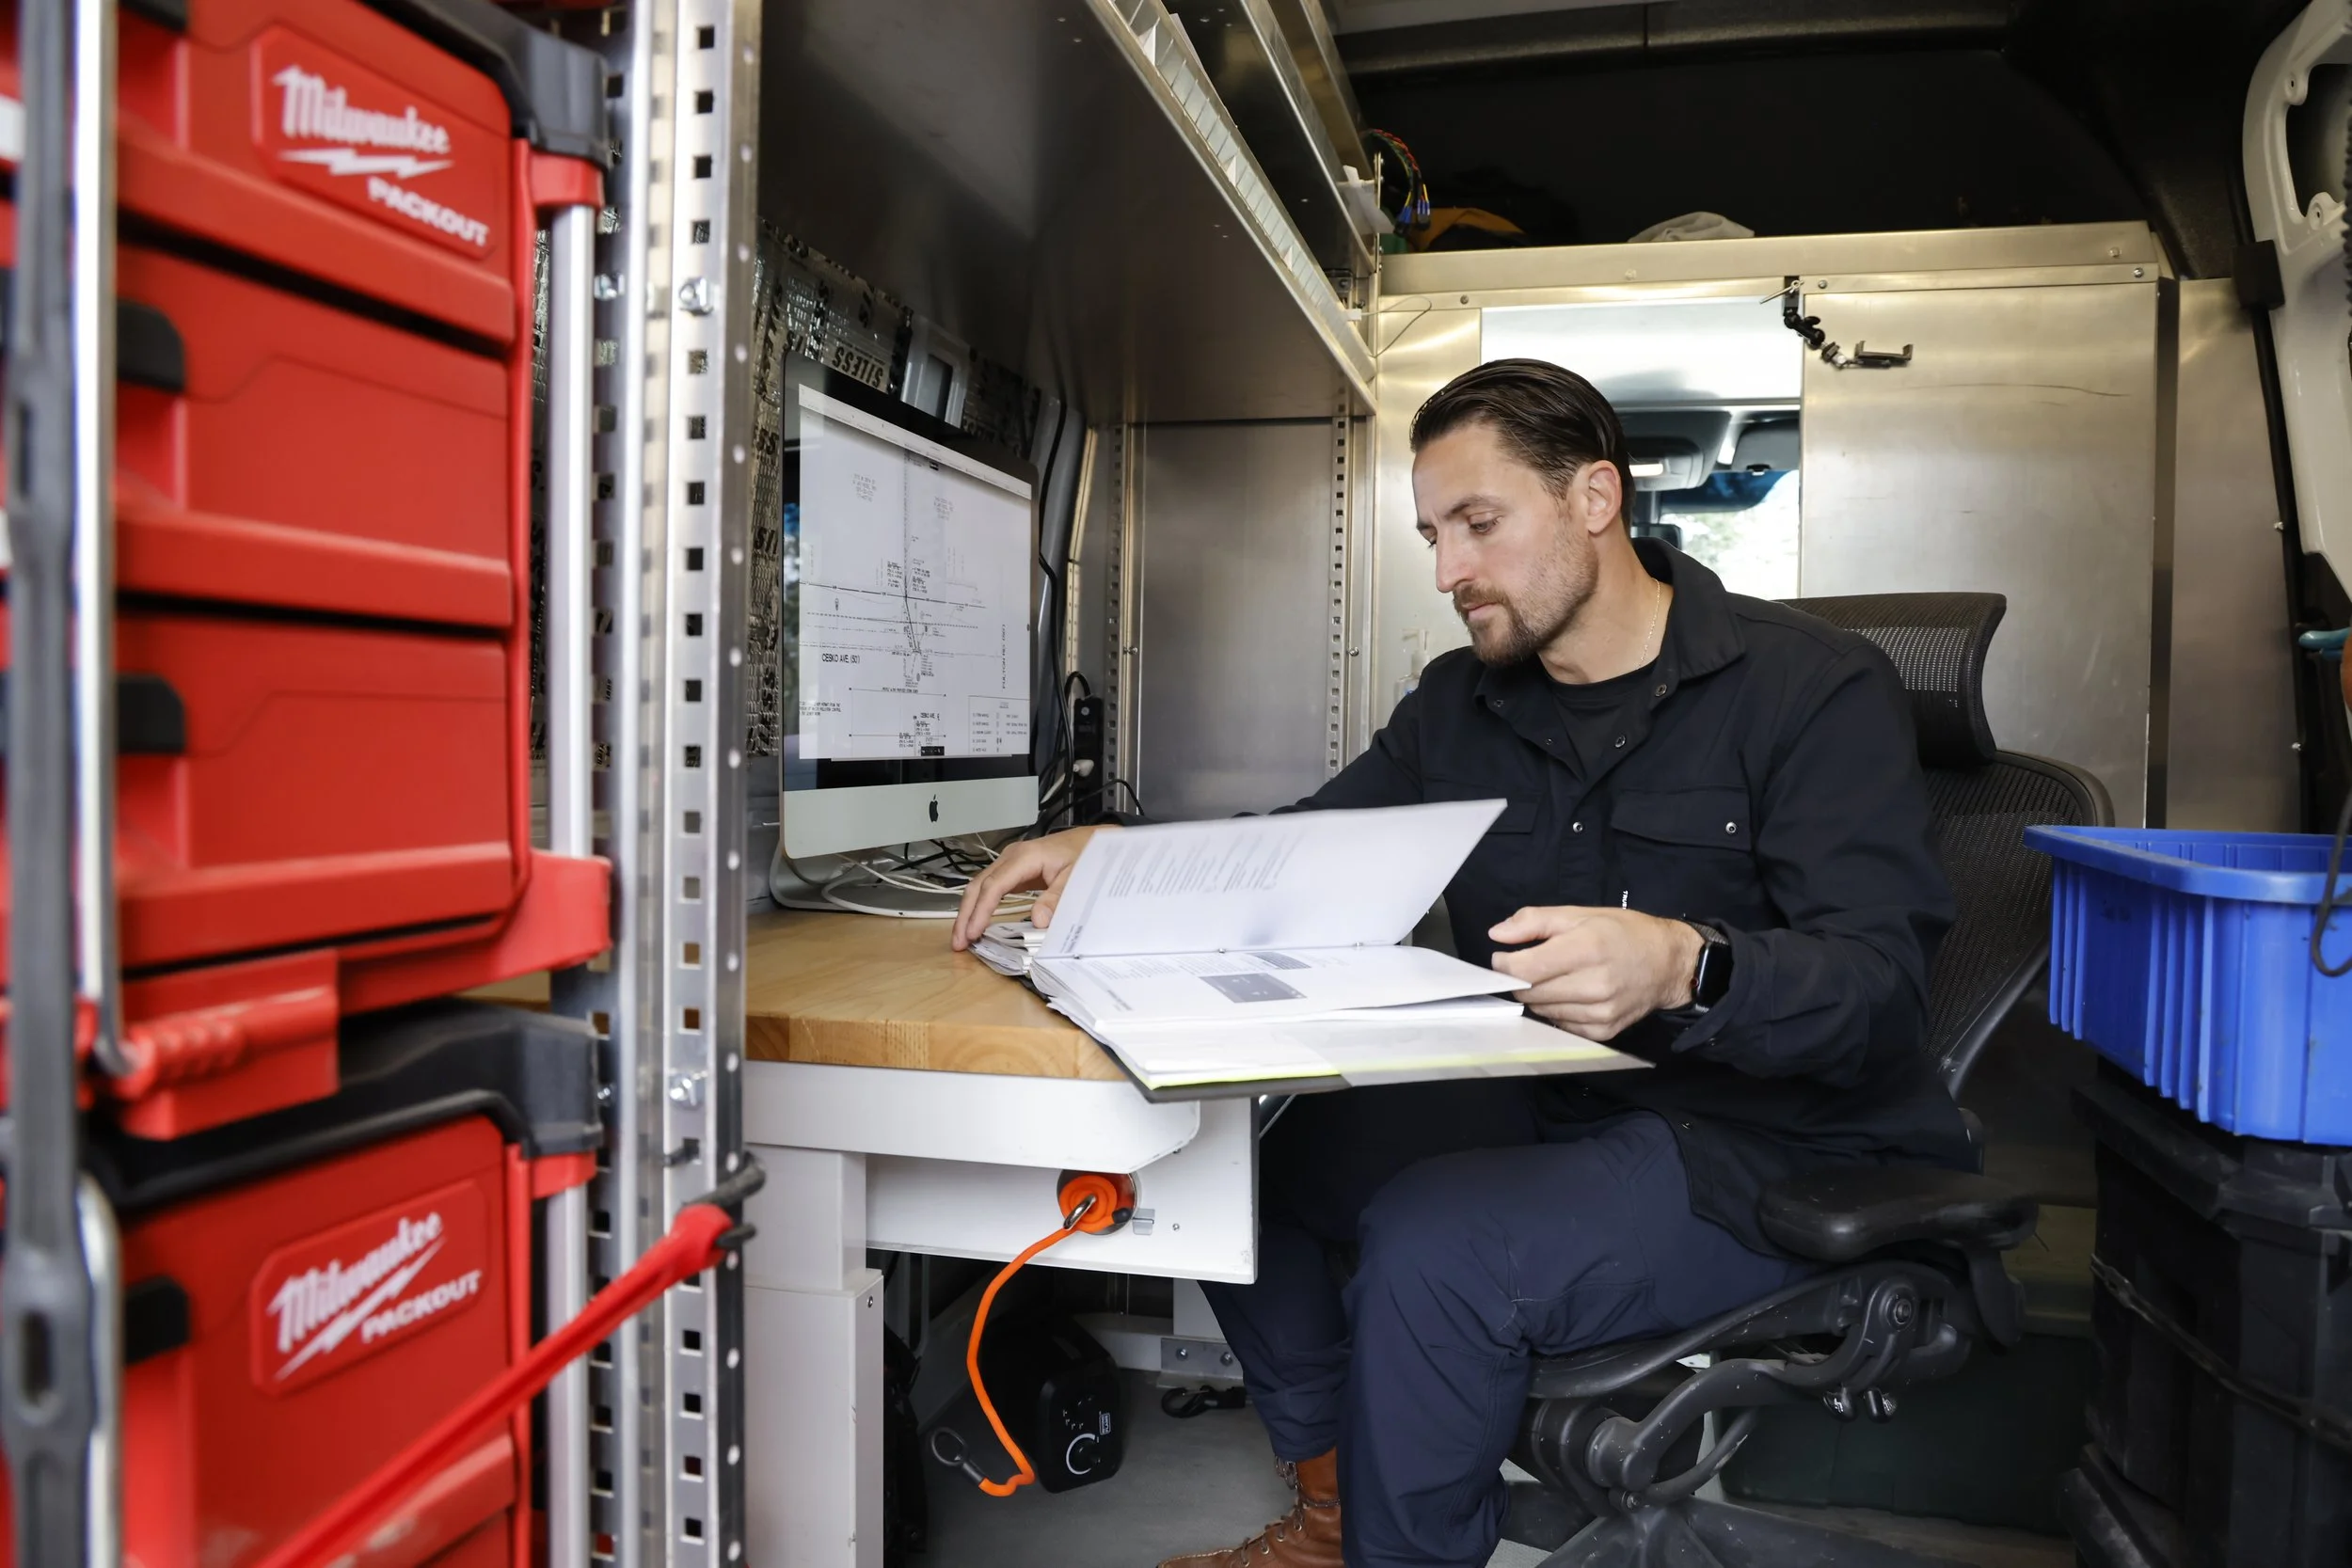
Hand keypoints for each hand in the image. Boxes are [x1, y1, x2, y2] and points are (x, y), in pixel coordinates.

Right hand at [950, 825, 1119, 949]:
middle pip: (978, 885)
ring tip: (962, 937)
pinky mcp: (1014, 871)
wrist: (1093, 839)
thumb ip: (1057, 898)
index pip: (994, 886)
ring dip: (969, 911)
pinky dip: (980, 905)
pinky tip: (977, 922)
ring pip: (980, 886)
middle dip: (965, 914)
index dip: (981, 911)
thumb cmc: (1085, 854)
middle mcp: (1011, 857)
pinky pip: (990, 888)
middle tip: (958, 942)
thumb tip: (1038, 920)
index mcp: (1025, 857)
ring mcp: (1010, 863)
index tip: (973, 933)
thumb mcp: (1077, 877)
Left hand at [1487, 906, 1704, 1041]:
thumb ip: (1534, 921)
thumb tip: (1496, 935)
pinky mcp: (1605, 1031)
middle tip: (1532, 967)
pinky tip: (1571, 995)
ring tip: (1556, 978)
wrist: (1669, 963)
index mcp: (1586, 948)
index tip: (1503, 959)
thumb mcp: (1580, 914)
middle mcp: (1594, 983)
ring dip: (1538, 997)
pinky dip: (1558, 1012)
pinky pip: (1562, 1026)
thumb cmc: (1624, 933)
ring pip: (1542, 1011)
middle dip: (1521, 980)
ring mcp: (1601, 1012)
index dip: (1505, 965)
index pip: (1526, 969)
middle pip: (1530, 993)